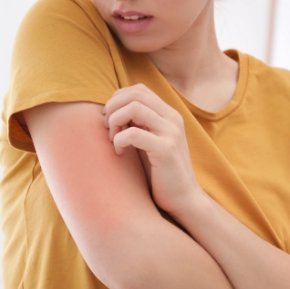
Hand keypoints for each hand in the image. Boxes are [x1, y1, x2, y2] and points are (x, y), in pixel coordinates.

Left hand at [103, 84, 202, 215]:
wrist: (183, 199)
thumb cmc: (160, 172)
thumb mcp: (148, 141)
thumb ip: (137, 124)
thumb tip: (110, 109)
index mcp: (168, 114)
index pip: (138, 89)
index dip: (117, 99)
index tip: (110, 120)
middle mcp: (172, 118)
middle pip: (134, 94)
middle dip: (112, 107)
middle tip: (107, 128)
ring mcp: (171, 133)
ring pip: (133, 108)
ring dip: (115, 121)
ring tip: (113, 139)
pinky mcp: (166, 150)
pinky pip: (134, 133)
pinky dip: (119, 140)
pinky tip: (120, 153)